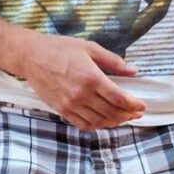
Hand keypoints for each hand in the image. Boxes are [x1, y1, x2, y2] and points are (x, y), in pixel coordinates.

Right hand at [19, 33, 145, 129]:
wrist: (31, 56)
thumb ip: (113, 61)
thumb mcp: (90, 48)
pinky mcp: (62, 110)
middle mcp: (82, 94)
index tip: (143, 105)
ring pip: (99, 121)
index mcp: (91, 77)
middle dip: (128, 115)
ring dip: (115, 122)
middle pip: (111, 112)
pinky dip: (97, 125)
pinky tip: (104, 121)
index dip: (134, 105)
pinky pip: (83, 124)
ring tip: (124, 117)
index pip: (119, 98)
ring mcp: (71, 104)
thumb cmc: (60, 48)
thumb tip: (134, 70)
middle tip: (137, 113)